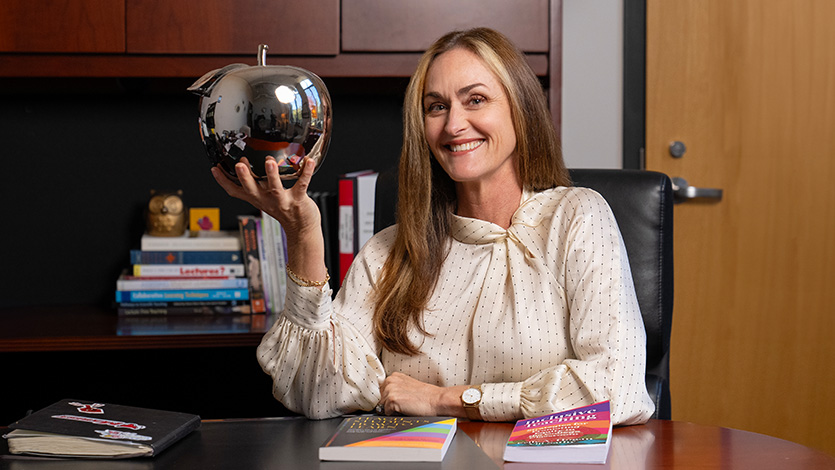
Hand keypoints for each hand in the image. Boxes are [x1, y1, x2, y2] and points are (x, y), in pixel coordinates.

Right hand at [212, 156, 325, 281]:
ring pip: (275, 188)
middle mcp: (267, 200)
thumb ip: (256, 183)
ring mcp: (283, 201)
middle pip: (252, 189)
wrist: (301, 229)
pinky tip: (308, 162)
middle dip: (245, 177)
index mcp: (257, 198)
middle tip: (239, 164)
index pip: (235, 191)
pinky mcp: (299, 200)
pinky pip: (302, 185)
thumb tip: (246, 164)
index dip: (223, 181)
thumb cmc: (284, 210)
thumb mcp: (264, 199)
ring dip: (272, 175)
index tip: (215, 168)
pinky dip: (306, 173)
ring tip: (269, 162)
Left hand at [378, 372, 468, 416]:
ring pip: (382, 406)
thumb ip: (397, 388)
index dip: (389, 399)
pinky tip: (405, 410)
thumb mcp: (409, 386)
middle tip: (404, 404)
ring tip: (406, 406)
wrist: (436, 400)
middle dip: (389, 404)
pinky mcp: (391, 399)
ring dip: (392, 409)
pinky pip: (386, 412)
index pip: (382, 391)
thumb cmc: (426, 396)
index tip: (399, 401)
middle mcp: (391, 380)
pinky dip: (394, 414)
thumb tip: (386, 399)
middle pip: (381, 399)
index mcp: (394, 376)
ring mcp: (390, 389)